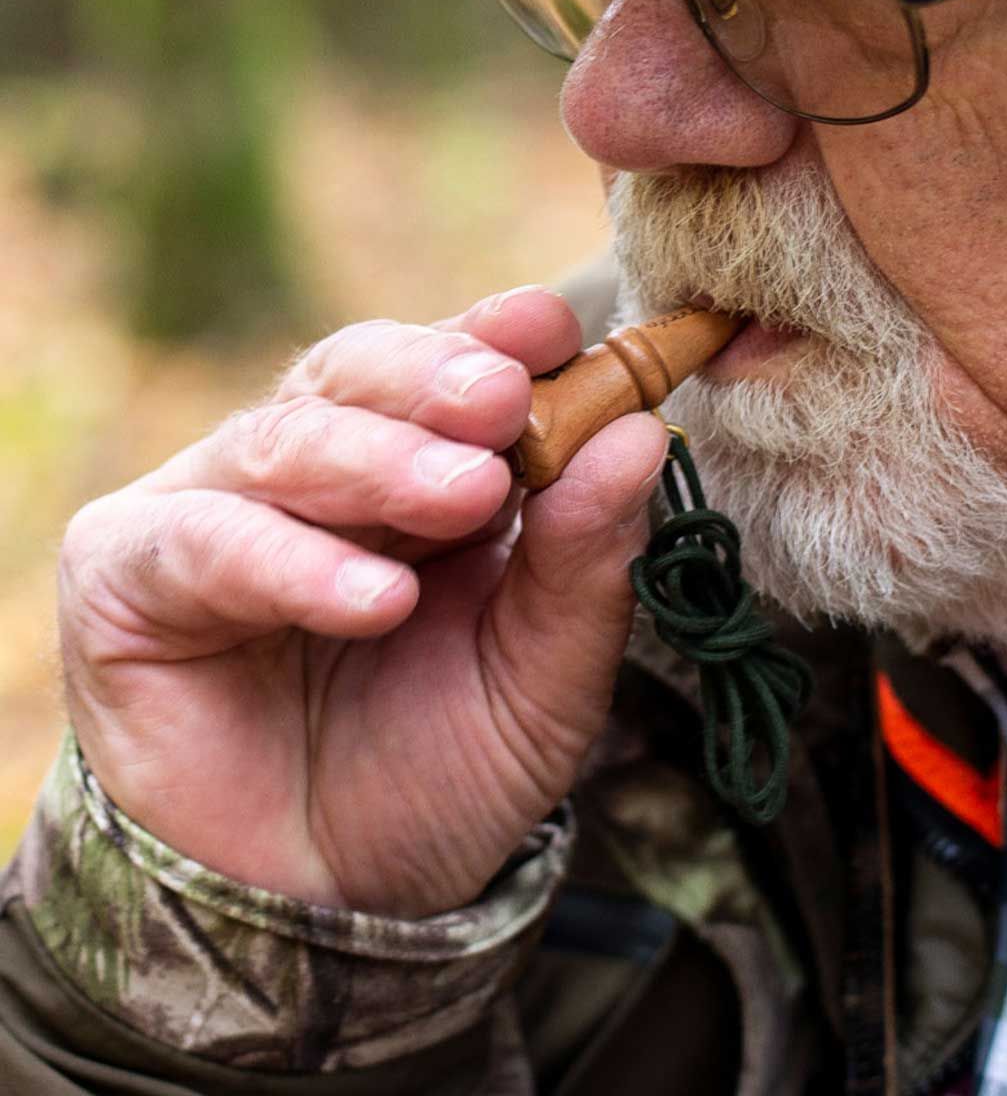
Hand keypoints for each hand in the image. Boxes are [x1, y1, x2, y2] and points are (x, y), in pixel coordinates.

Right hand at [57, 286, 666, 917]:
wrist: (335, 907)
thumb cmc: (446, 767)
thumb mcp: (545, 673)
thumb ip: (587, 560)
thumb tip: (642, 436)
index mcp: (420, 466)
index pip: (453, 367)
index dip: (500, 339)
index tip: (555, 329)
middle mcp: (318, 468)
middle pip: (362, 371)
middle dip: (438, 376)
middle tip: (504, 397)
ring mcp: (219, 508)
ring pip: (288, 439)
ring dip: (382, 461)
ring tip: (466, 494)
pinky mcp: (133, 576)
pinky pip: (207, 543)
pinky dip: (294, 563)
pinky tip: (377, 599)